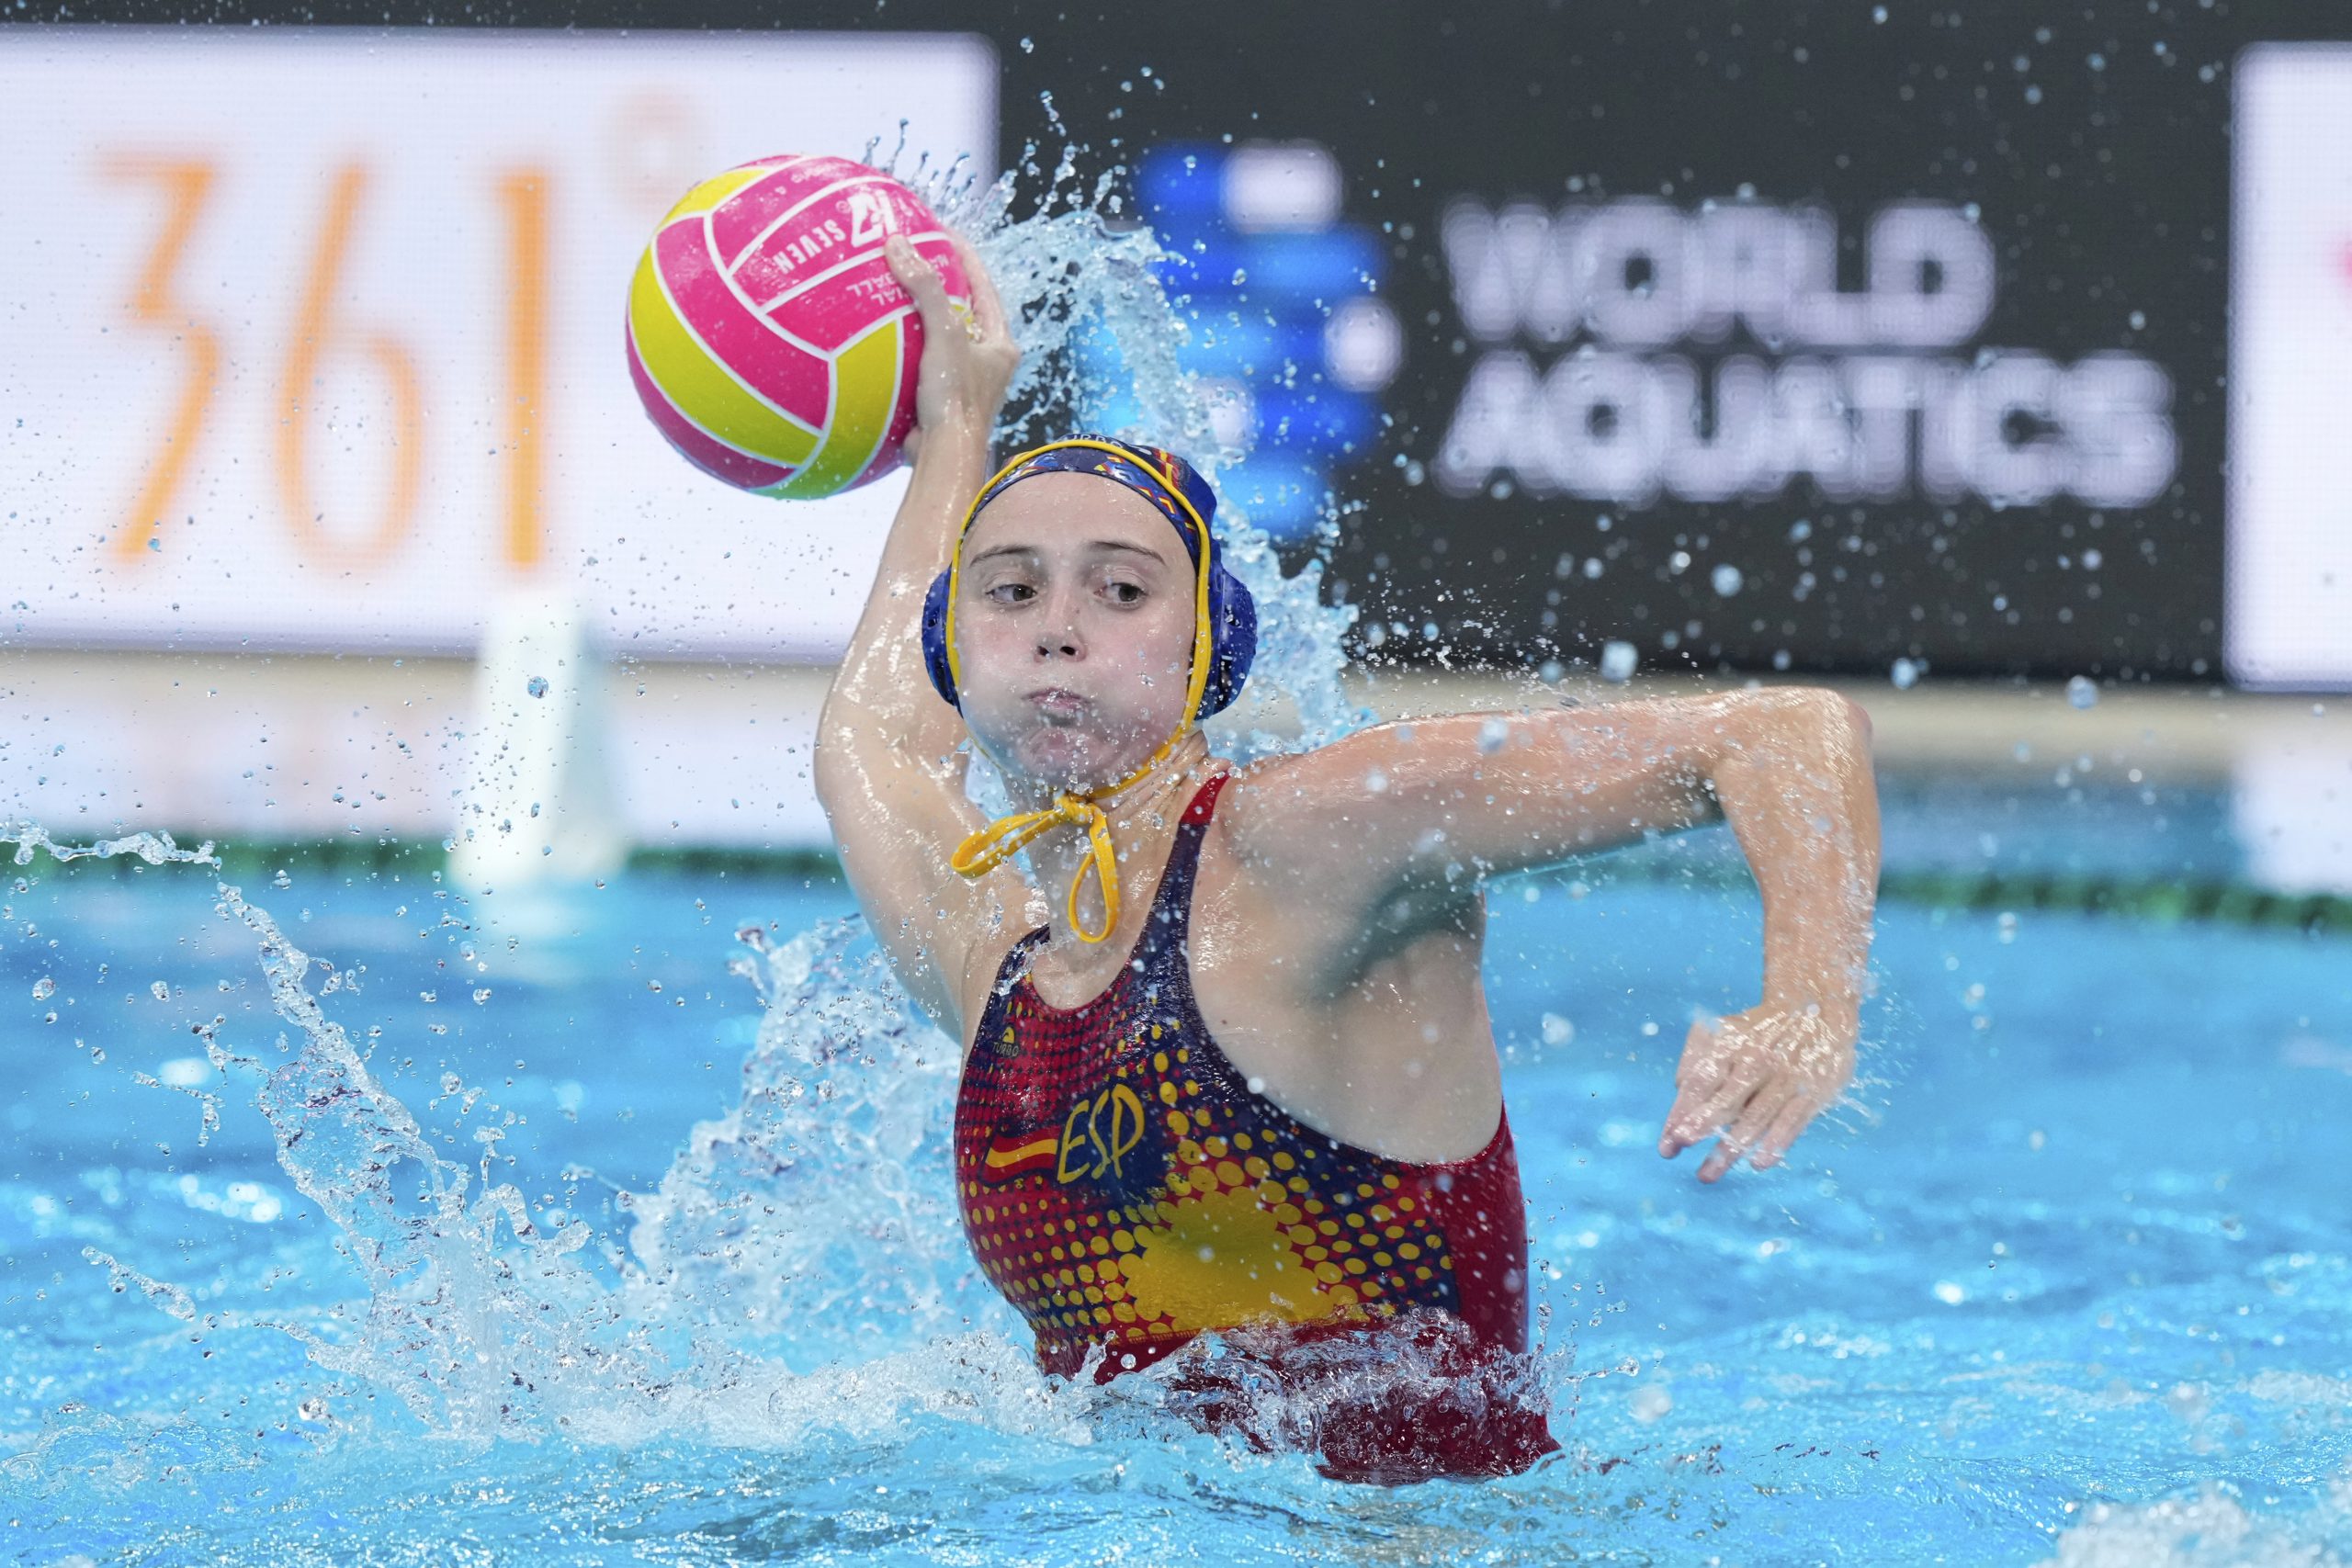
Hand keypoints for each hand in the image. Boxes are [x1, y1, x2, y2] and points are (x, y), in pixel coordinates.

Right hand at [882, 228, 1018, 464]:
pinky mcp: (938, 400)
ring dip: (914, 316)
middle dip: (936, 283)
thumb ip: (924, 288)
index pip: (982, 284)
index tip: (936, 230)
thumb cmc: (954, 397)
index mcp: (1000, 343)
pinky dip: (897, 347)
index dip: (960, 254)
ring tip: (887, 289)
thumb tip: (897, 243)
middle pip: (961, 309)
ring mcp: (962, 383)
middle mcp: (987, 362)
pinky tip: (871, 337)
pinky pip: (916, 363)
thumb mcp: (944, 333)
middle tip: (909, 256)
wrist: (945, 457)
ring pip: (937, 337)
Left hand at [1659, 1003, 1855, 1180]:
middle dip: (1700, 1125)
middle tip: (1679, 1146)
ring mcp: (1786, 1078)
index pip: (1701, 1082)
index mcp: (1730, 1046)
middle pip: (1725, 1100)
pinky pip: (1792, 1121)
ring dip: (1730, 1147)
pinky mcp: (1813, 1092)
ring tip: (1707, 1173)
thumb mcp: (1723, 1029)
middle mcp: (1757, 1061)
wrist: (1818, 1010)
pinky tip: (1758, 1163)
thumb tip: (1679, 1088)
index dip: (1682, 1111)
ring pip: (1756, 1117)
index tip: (1668, 1141)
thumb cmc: (1759, 1030)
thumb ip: (1696, 1056)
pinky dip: (1776, 1143)